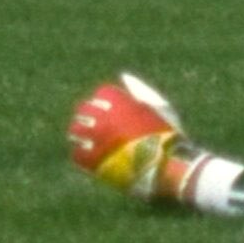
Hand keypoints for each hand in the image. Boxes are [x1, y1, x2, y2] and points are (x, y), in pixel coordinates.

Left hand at [69, 73, 184, 198]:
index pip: (101, 94)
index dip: (106, 102)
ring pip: (76, 130)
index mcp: (119, 101)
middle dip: (89, 116)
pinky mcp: (93, 160)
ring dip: (82, 134)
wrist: (167, 165)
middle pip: (84, 109)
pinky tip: (93, 158)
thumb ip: (139, 89)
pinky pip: (77, 154)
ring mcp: (97, 138)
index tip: (110, 111)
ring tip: (91, 142)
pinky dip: (83, 155)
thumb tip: (124, 77)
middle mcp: (103, 116)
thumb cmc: (166, 135)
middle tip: (96, 127)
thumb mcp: (158, 106)